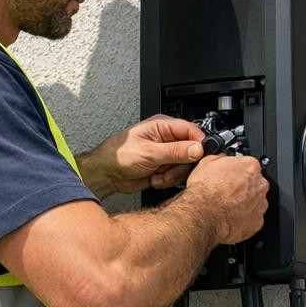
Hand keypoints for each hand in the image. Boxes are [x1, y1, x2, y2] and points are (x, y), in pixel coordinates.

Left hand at [79, 115, 205, 196]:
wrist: (106, 174)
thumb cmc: (118, 155)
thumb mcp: (149, 152)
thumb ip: (175, 151)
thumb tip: (198, 148)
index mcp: (163, 126)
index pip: (192, 130)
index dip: (198, 143)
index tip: (199, 156)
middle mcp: (167, 139)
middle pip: (192, 151)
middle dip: (181, 164)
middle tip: (168, 167)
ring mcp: (166, 154)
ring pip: (185, 166)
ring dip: (172, 174)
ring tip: (157, 173)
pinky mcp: (164, 168)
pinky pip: (177, 176)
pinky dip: (166, 180)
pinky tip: (154, 177)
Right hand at [184, 154, 267, 243]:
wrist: (202, 216)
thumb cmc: (204, 192)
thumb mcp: (205, 163)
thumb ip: (220, 159)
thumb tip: (221, 158)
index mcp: (250, 167)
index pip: (248, 164)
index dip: (236, 170)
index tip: (229, 174)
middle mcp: (259, 185)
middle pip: (254, 182)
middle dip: (242, 186)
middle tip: (226, 190)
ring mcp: (260, 204)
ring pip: (255, 200)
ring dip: (243, 201)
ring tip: (226, 204)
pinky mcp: (257, 221)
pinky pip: (253, 217)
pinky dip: (243, 216)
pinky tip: (229, 215)